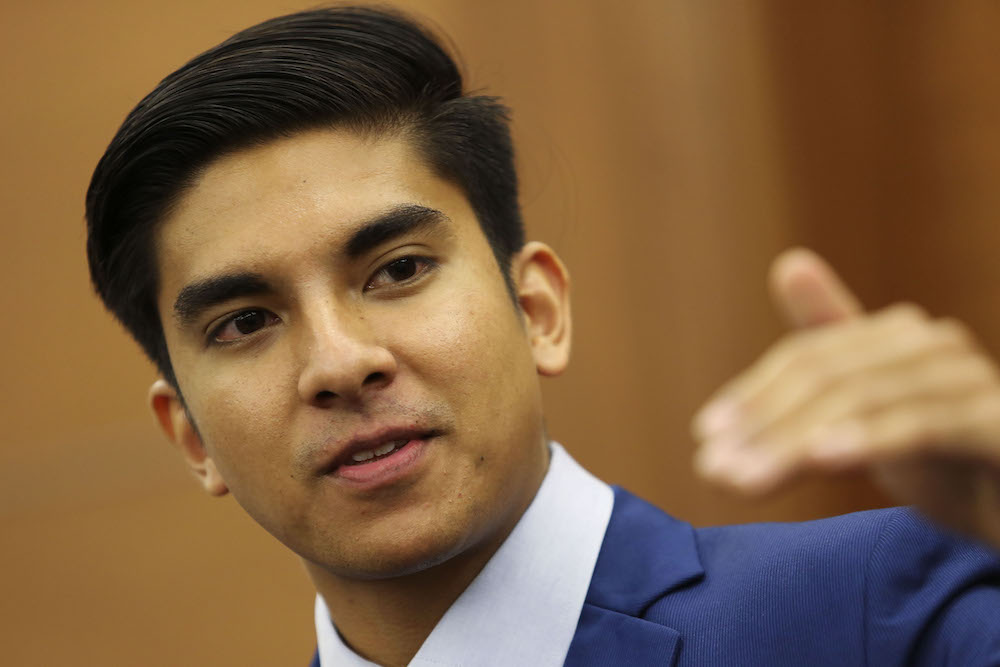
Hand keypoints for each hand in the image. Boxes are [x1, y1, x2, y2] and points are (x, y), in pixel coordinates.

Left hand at [692, 248, 999, 549]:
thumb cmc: (946, 459)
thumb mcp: (872, 412)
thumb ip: (827, 355)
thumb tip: (789, 263)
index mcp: (896, 337)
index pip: (807, 358)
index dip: (753, 396)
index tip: (704, 436)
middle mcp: (933, 346)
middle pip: (827, 376)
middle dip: (764, 425)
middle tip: (713, 469)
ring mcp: (970, 379)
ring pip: (863, 400)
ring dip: (794, 443)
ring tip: (742, 481)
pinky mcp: (999, 421)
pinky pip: (925, 424)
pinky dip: (870, 438)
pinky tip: (820, 458)